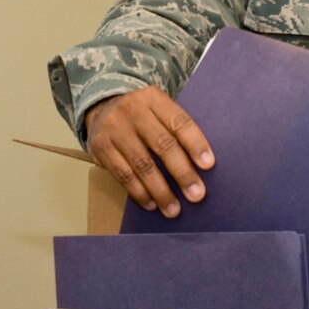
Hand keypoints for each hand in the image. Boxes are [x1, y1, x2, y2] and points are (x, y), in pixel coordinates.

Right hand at [84, 87, 214, 217]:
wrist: (100, 105)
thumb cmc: (141, 114)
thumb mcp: (157, 109)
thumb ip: (175, 129)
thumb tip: (201, 165)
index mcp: (154, 99)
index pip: (179, 122)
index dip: (195, 143)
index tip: (208, 165)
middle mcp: (133, 111)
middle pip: (162, 145)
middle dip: (182, 173)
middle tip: (196, 194)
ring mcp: (114, 129)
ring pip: (142, 164)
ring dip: (160, 190)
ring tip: (173, 209)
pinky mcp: (100, 147)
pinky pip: (123, 174)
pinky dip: (139, 192)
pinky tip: (151, 204)